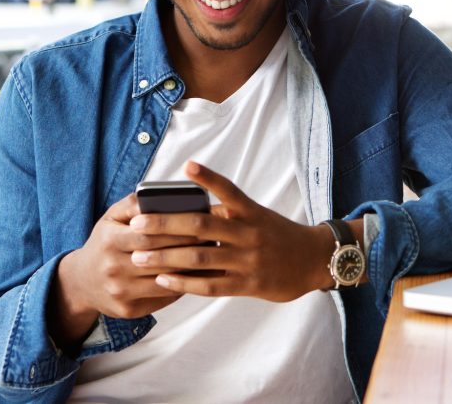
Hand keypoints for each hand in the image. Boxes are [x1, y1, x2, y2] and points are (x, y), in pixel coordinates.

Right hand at [50, 193, 202, 348]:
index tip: (202, 222)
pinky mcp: (127, 310)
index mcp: (109, 240)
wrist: (81, 282)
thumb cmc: (106, 241)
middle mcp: (112, 268)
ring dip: (191, 270)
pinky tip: (200, 277)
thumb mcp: (112, 218)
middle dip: (189, 248)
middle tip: (214, 239)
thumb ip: (135, 204)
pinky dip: (183, 287)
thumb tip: (160, 194)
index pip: (149, 234)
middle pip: (160, 258)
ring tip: (213, 258)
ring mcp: (119, 292)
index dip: (177, 229)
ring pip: (164, 281)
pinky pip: (162, 298)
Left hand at [128, 161, 335, 301]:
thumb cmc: (278, 235)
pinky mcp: (248, 285)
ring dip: (166, 257)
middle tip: (136, 223)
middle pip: (201, 225)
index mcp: (251, 212)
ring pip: (200, 258)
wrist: (314, 260)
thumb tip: (189, 207)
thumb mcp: (259, 216)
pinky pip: (210, 285)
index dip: (209, 178)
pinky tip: (163, 281)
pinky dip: (184, 283)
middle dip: (165, 224)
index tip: (187, 165)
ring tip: (139, 256)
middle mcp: (248, 233)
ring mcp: (247, 260)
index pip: (229, 190)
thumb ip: (228, 213)